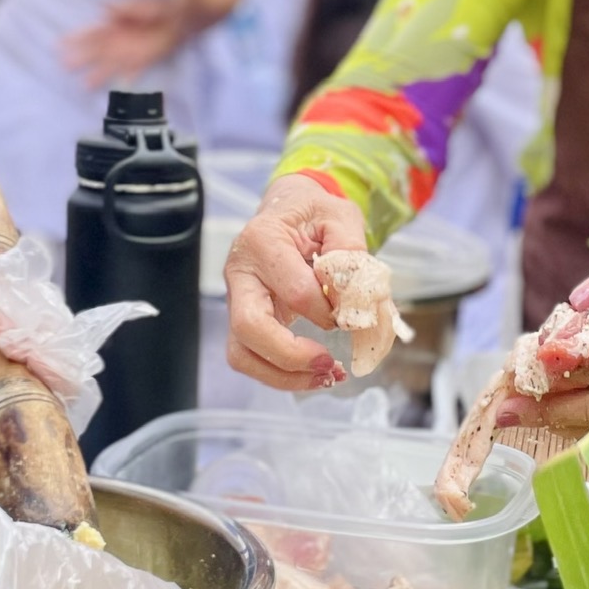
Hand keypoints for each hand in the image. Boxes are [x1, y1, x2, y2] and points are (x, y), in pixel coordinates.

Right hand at [61, 0, 180, 87]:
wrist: (178, 17)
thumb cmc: (156, 9)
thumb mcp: (139, 5)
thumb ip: (122, 8)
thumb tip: (103, 6)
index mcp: (113, 27)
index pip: (90, 34)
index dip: (75, 39)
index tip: (58, 44)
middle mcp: (117, 42)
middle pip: (95, 53)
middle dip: (80, 59)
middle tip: (64, 66)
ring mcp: (129, 53)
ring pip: (109, 66)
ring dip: (98, 75)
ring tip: (85, 86)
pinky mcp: (143, 60)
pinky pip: (133, 72)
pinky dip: (127, 79)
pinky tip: (120, 87)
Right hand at [223, 173, 358, 389]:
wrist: (290, 211)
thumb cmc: (314, 214)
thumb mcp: (340, 217)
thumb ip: (350, 253)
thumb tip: (352, 302)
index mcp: (262, 240)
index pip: (295, 291)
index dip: (328, 311)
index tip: (350, 314)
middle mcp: (240, 272)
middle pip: (249, 327)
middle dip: (292, 355)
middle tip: (330, 364)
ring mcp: (236, 299)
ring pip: (241, 353)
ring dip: (283, 375)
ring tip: (324, 377)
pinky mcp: (242, 319)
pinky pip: (250, 358)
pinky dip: (280, 374)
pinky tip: (313, 374)